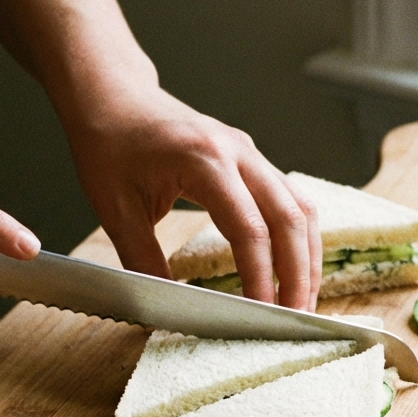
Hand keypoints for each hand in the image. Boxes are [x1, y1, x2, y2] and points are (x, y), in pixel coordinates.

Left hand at [67, 84, 320, 309]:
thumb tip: (169, 308)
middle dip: (299, 274)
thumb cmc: (110, 144)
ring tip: (301, 301)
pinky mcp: (253, 160)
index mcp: (204, 161)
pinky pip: (291, 199)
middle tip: (295, 320)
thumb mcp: (115, 209)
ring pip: (301, 208)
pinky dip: (299, 237)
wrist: (114, 96)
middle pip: (290, 219)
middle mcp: (239, 152)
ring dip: (307, 258)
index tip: (261, 315)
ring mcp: (251, 153)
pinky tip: (295, 267)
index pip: (249, 229)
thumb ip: (143, 260)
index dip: (261, 277)